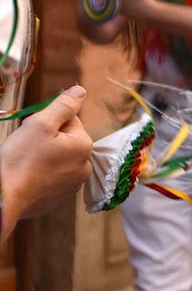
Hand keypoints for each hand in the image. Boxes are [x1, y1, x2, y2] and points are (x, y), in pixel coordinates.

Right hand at [1, 87, 93, 238]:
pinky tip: (26, 177)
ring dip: (43, 157)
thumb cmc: (20, 158)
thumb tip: (80, 91)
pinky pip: (50, 179)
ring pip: (57, 160)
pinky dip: (39, 175)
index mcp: (84, 146)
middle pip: (65, 141)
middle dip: (46, 139)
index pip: (70, 121)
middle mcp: (84, 167)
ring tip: (24, 162)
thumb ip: (63, 105)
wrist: (3, 198)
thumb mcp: (40, 124)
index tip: (31, 130)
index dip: (48, 121)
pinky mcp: (57, 199)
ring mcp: (72, 186)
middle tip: (25, 146)